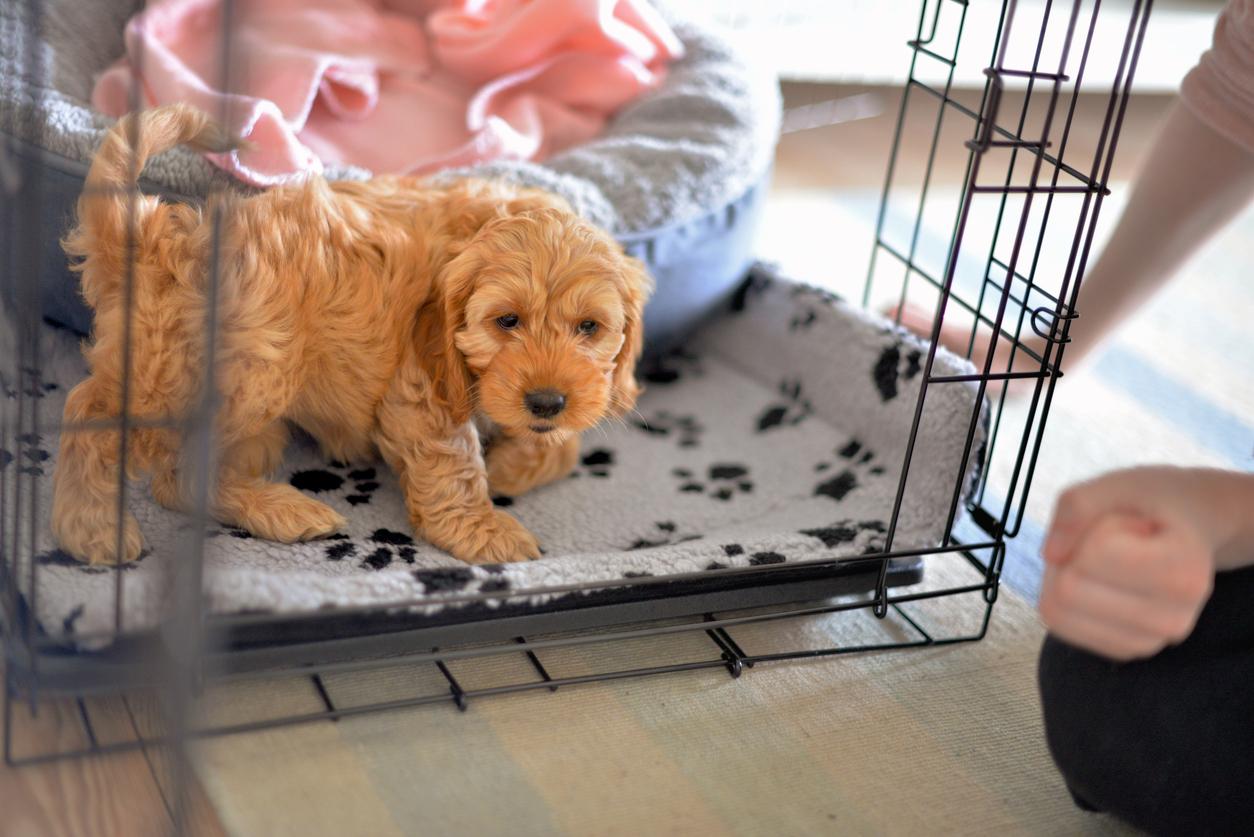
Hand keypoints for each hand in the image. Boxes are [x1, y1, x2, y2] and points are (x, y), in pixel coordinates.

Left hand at [1037, 466, 1252, 660]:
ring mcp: (1150, 642)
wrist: (1190, 531)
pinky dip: (1064, 597)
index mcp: (1184, 573)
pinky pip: (1060, 625)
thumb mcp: (1120, 483)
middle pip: (1067, 589)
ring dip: (1064, 575)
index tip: (1128, 522)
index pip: (1093, 555)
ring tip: (1104, 560)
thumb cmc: (1154, 504)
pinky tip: (1097, 581)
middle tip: (1109, 540)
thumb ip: (1078, 506)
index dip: (1093, 527)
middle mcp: (1174, 619)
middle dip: (1071, 554)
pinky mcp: (1124, 650)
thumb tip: (1050, 555)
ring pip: (1057, 612)